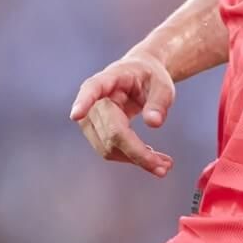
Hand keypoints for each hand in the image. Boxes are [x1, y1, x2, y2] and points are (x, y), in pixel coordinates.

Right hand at [68, 52, 175, 177]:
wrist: (139, 76)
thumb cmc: (150, 77)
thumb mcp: (162, 84)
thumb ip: (160, 102)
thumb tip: (154, 123)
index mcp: (110, 78)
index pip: (92, 88)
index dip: (84, 101)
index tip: (76, 114)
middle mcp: (95, 99)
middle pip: (112, 132)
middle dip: (138, 153)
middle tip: (167, 166)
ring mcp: (90, 118)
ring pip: (108, 148)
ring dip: (136, 159)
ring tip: (164, 164)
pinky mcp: (94, 132)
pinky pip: (109, 151)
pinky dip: (130, 158)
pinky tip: (151, 158)